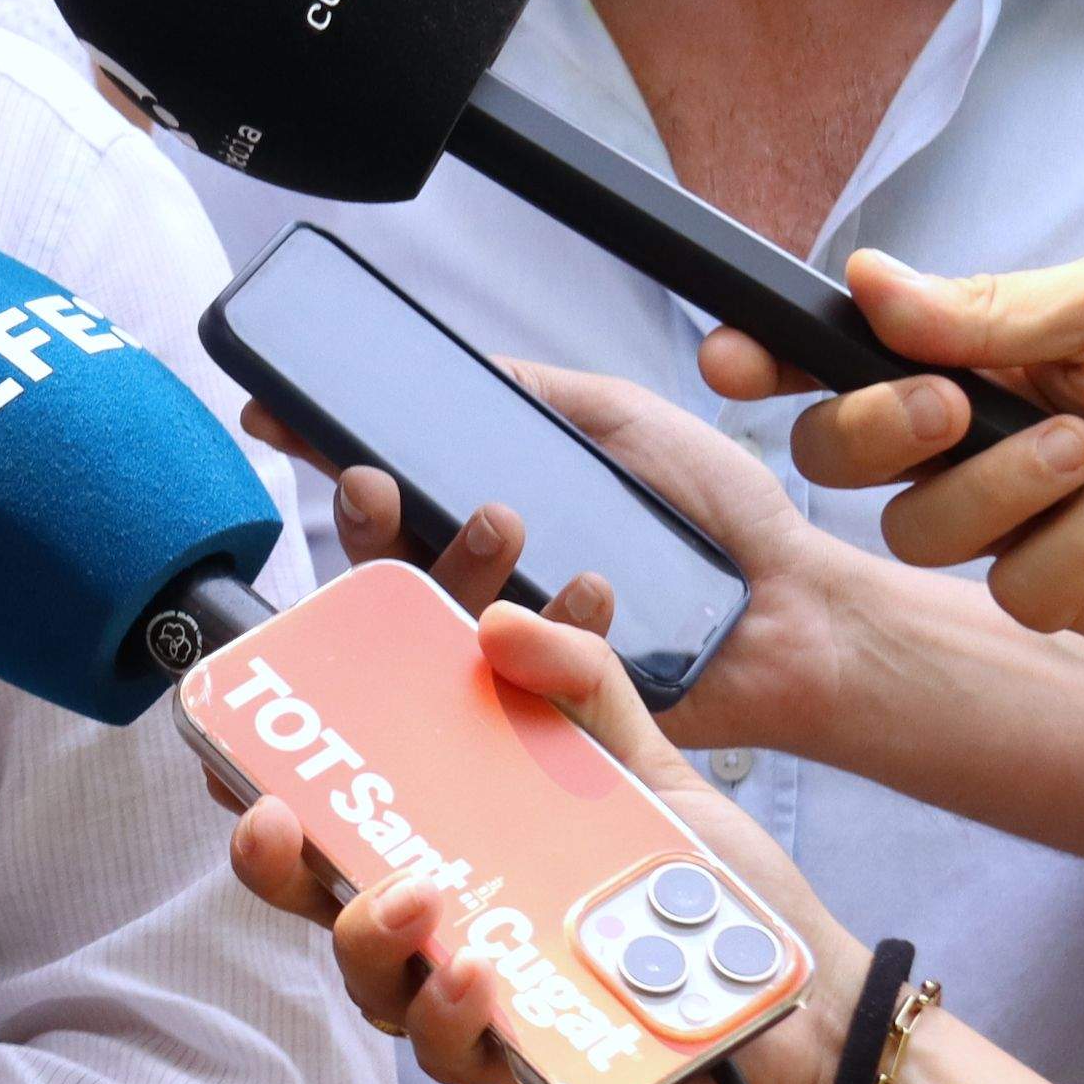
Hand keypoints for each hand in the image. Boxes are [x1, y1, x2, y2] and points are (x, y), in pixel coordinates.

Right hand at [225, 604, 868, 1083]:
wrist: (794, 992)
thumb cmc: (702, 880)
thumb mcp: (644, 759)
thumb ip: (581, 679)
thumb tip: (499, 620)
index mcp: (446, 841)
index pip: (330, 807)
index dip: (261, 774)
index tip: (238, 734)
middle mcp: (437, 922)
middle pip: (313, 895)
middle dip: (270, 857)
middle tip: (273, 816)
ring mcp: (467, 997)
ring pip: (368, 976)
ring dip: (370, 933)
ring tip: (417, 895)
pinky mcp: (517, 1066)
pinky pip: (453, 1050)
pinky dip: (453, 1010)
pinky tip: (480, 972)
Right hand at [245, 363, 869, 760]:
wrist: (800, 608)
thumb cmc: (723, 516)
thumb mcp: (623, 421)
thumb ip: (539, 393)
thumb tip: (457, 368)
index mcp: (492, 518)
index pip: (390, 492)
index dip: (331, 459)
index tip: (282, 422)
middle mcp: (486, 590)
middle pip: (385, 563)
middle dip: (366, 518)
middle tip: (374, 482)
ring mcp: (509, 658)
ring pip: (427, 627)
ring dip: (451, 563)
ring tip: (505, 520)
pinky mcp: (543, 715)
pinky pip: (499, 687)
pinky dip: (527, 634)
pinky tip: (574, 598)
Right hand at [706, 248, 1083, 640]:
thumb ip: (982, 308)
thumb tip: (868, 279)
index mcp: (963, 360)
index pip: (829, 366)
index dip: (763, 366)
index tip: (729, 360)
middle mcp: (963, 445)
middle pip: (835, 459)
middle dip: (880, 429)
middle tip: (955, 403)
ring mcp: (1004, 526)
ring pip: (918, 531)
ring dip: (1009, 485)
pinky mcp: (1057, 596)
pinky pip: (1013, 589)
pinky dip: (1080, 541)